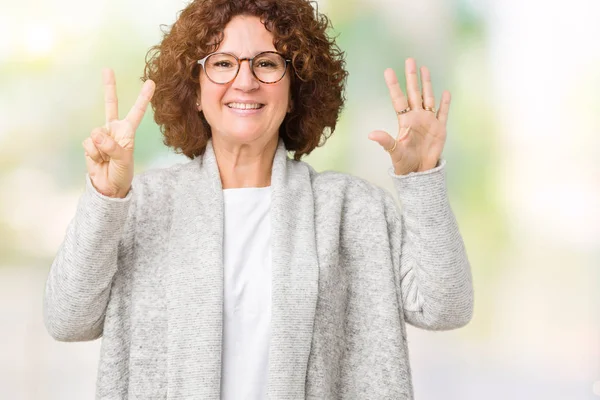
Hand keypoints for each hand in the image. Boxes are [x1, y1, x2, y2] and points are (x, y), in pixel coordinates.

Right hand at [82, 69, 154, 197]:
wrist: (108, 186)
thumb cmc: (121, 173)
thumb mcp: (123, 161)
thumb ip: (112, 147)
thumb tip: (96, 134)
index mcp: (127, 132)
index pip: (137, 112)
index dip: (143, 98)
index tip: (151, 82)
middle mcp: (114, 130)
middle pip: (110, 105)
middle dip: (109, 87)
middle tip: (107, 69)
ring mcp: (101, 135)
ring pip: (97, 134)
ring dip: (101, 150)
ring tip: (107, 159)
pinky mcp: (89, 143)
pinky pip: (89, 144)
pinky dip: (94, 154)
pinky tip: (98, 160)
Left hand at [368, 58, 450, 174]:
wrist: (419, 173)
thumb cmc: (404, 163)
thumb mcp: (394, 151)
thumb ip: (385, 141)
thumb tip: (370, 134)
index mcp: (404, 121)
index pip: (398, 99)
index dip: (394, 85)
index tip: (388, 71)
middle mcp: (416, 117)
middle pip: (414, 93)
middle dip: (412, 77)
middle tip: (409, 60)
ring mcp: (428, 122)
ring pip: (428, 98)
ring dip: (427, 84)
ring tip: (425, 69)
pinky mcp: (440, 129)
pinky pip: (443, 113)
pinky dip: (445, 103)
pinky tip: (446, 92)